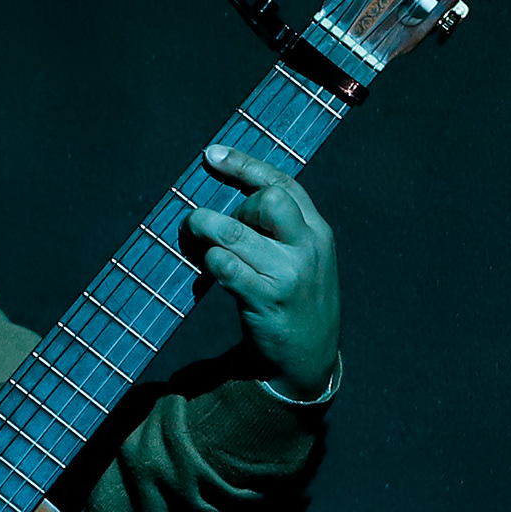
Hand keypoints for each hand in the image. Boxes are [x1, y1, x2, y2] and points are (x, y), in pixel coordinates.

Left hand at [184, 146, 340, 398]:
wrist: (309, 357)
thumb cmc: (294, 298)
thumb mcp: (302, 257)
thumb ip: (279, 226)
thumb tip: (224, 194)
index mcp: (317, 230)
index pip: (284, 183)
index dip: (245, 164)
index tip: (211, 154)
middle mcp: (308, 247)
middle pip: (268, 200)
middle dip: (234, 205)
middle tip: (220, 226)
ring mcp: (289, 275)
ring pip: (237, 233)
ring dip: (206, 228)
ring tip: (193, 233)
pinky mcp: (267, 300)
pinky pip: (227, 268)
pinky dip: (210, 260)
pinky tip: (207, 265)